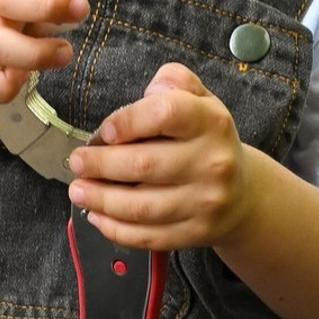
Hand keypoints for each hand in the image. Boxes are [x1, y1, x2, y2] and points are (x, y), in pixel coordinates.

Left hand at [64, 63, 254, 250]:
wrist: (242, 194)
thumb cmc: (207, 141)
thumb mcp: (200, 100)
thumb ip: (175, 82)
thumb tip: (151, 90)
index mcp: (211, 123)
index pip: (166, 114)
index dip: (128, 121)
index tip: (104, 131)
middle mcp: (212, 163)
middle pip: (144, 165)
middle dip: (100, 165)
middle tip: (76, 162)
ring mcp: (205, 202)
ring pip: (142, 206)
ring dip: (101, 199)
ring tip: (78, 190)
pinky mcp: (196, 233)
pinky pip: (149, 236)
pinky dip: (116, 229)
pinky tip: (97, 215)